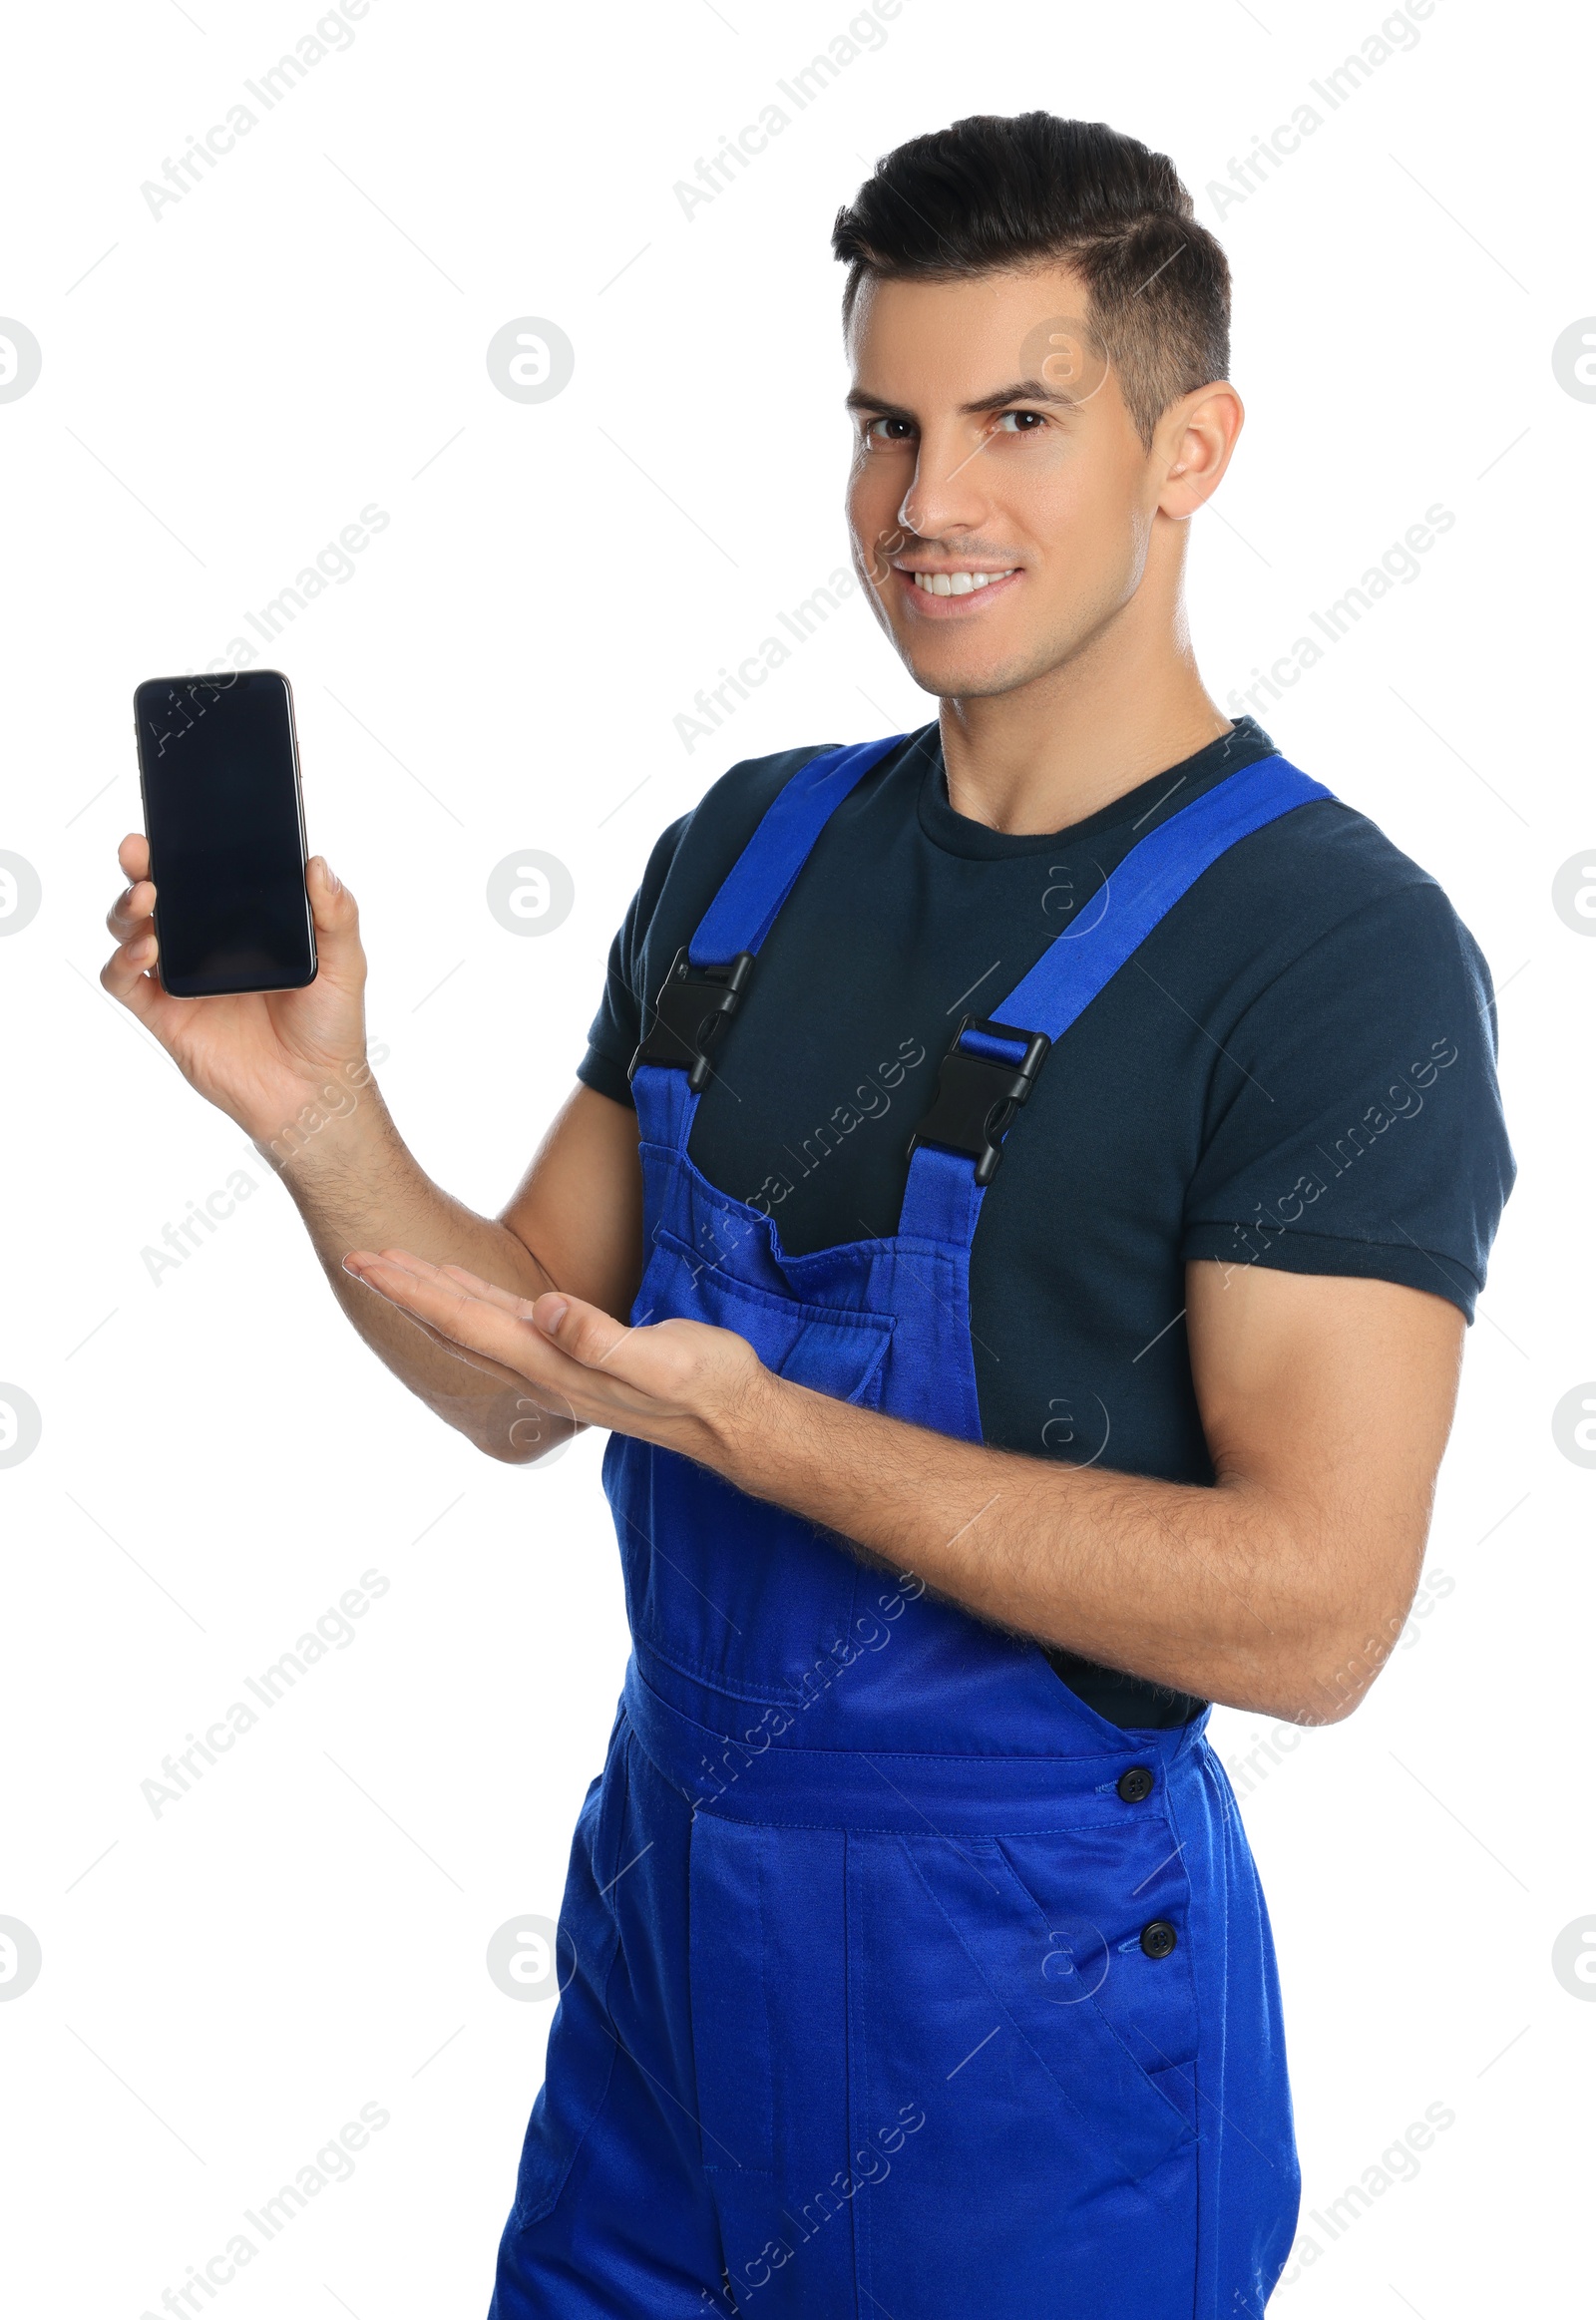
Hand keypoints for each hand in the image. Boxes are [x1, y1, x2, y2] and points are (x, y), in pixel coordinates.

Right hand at [100, 835, 374, 1146]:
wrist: (312, 1092)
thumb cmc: (331, 1029)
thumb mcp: (346, 964)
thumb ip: (336, 914)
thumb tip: (319, 863)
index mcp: (242, 924)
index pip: (202, 876)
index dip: (182, 850)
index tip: (172, 826)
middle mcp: (204, 944)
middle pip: (156, 894)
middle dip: (140, 866)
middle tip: (138, 850)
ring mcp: (179, 977)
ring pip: (130, 929)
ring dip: (126, 908)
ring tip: (147, 897)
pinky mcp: (163, 1013)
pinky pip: (122, 980)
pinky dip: (122, 959)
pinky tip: (146, 949)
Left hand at [339, 1247, 771, 1462]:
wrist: (732, 1420)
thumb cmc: (704, 1386)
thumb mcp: (661, 1359)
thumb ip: (600, 1338)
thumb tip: (545, 1307)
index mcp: (550, 1365)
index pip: (465, 1321)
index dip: (414, 1290)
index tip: (369, 1262)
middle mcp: (540, 1368)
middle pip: (455, 1323)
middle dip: (404, 1289)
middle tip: (357, 1254)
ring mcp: (553, 1364)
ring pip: (475, 1324)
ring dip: (431, 1294)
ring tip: (394, 1266)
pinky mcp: (573, 1355)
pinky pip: (505, 1325)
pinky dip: (472, 1301)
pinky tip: (464, 1288)